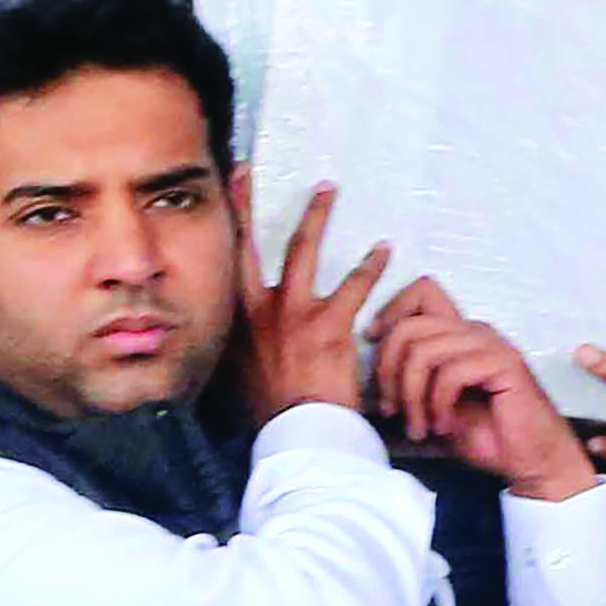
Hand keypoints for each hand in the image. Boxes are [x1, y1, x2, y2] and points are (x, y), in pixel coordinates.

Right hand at [234, 184, 394, 423]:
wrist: (295, 433)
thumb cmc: (270, 413)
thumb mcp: (238, 381)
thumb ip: (237, 354)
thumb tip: (228, 352)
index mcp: (235, 322)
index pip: (224, 264)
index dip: (222, 227)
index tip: (221, 194)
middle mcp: (258, 308)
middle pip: (250, 244)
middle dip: (246, 204)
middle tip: (250, 172)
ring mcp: (294, 312)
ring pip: (304, 250)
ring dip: (316, 216)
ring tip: (328, 191)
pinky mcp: (330, 323)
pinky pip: (355, 285)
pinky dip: (371, 266)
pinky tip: (384, 249)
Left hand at [365, 277, 597, 499]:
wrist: (531, 459)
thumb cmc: (487, 435)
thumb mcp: (434, 405)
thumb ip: (411, 380)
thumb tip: (370, 374)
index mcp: (458, 334)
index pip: (421, 292)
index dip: (390, 311)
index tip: (372, 343)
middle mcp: (473, 331)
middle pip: (410, 326)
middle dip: (389, 371)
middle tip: (392, 410)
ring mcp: (490, 345)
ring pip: (424, 351)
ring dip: (413, 397)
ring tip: (420, 427)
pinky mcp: (504, 364)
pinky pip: (451, 373)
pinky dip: (439, 405)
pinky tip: (444, 426)